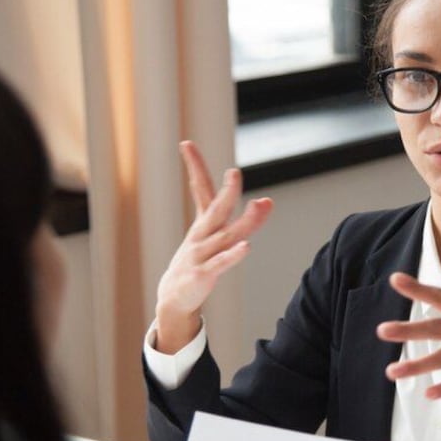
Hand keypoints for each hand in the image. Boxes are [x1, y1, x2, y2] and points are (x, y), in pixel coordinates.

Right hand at [154, 141, 272, 353]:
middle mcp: (201, 235)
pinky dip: (233, 255)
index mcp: (202, 224)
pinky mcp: (203, 274)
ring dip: (244, 221)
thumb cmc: (197, 262)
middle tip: (234, 172)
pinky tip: (246, 247)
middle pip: (216, 209)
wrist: (174, 296)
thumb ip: (239, 219)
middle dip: (227, 191)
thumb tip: (265, 200)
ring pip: (225, 235)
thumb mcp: (213, 237)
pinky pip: (221, 263)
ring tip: (260, 205)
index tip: (185, 143)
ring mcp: (201, 254)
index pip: (199, 189)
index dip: (194, 167)